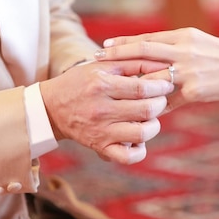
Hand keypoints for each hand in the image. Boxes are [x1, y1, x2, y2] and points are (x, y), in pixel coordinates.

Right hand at [39, 59, 172, 163]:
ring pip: (142, 134)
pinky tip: (138, 138)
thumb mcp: (101, 65)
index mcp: (101, 85)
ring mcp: (101, 131)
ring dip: (154, 125)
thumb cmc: (81, 82)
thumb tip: (162, 63)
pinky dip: (140, 150)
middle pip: (146, 110)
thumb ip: (131, 62)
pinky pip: (128, 157)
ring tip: (150, 117)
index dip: (161, 86)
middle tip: (160, 99)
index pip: (142, 88)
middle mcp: (101, 110)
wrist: (51, 107)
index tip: (166, 84)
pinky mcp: (100, 147)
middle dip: (161, 103)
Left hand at [94, 27, 218, 110]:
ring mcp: (189, 71)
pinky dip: (153, 106)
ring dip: (130, 83)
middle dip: (117, 55)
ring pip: (152, 77)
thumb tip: (150, 52)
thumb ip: (175, 47)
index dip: (123, 42)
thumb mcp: (199, 43)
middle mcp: (184, 50)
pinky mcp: (195, 90)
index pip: (147, 39)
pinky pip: (169, 100)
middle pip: (143, 52)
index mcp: (183, 36)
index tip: (104, 45)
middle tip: (95, 59)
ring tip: (111, 88)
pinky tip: (138, 113)